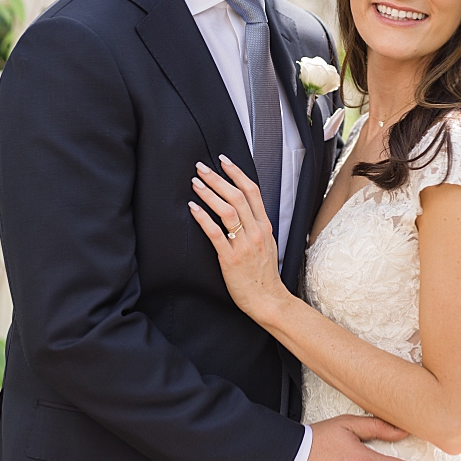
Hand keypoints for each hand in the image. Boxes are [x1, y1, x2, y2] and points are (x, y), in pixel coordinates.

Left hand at [188, 156, 290, 322]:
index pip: (252, 191)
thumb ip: (256, 225)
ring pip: (227, 211)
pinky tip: (193, 208)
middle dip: (218, 179)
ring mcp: (244, 245)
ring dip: (209, 194)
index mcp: (265, 226)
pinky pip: (215, 234)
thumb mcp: (267, 244)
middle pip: (237, 196)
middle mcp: (256, 232)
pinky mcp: (230, 259)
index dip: (237, 173)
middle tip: (201, 167)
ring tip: (195, 183)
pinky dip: (203, 218)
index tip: (223, 160)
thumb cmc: (263, 273)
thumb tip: (242, 207)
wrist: (268, 299)